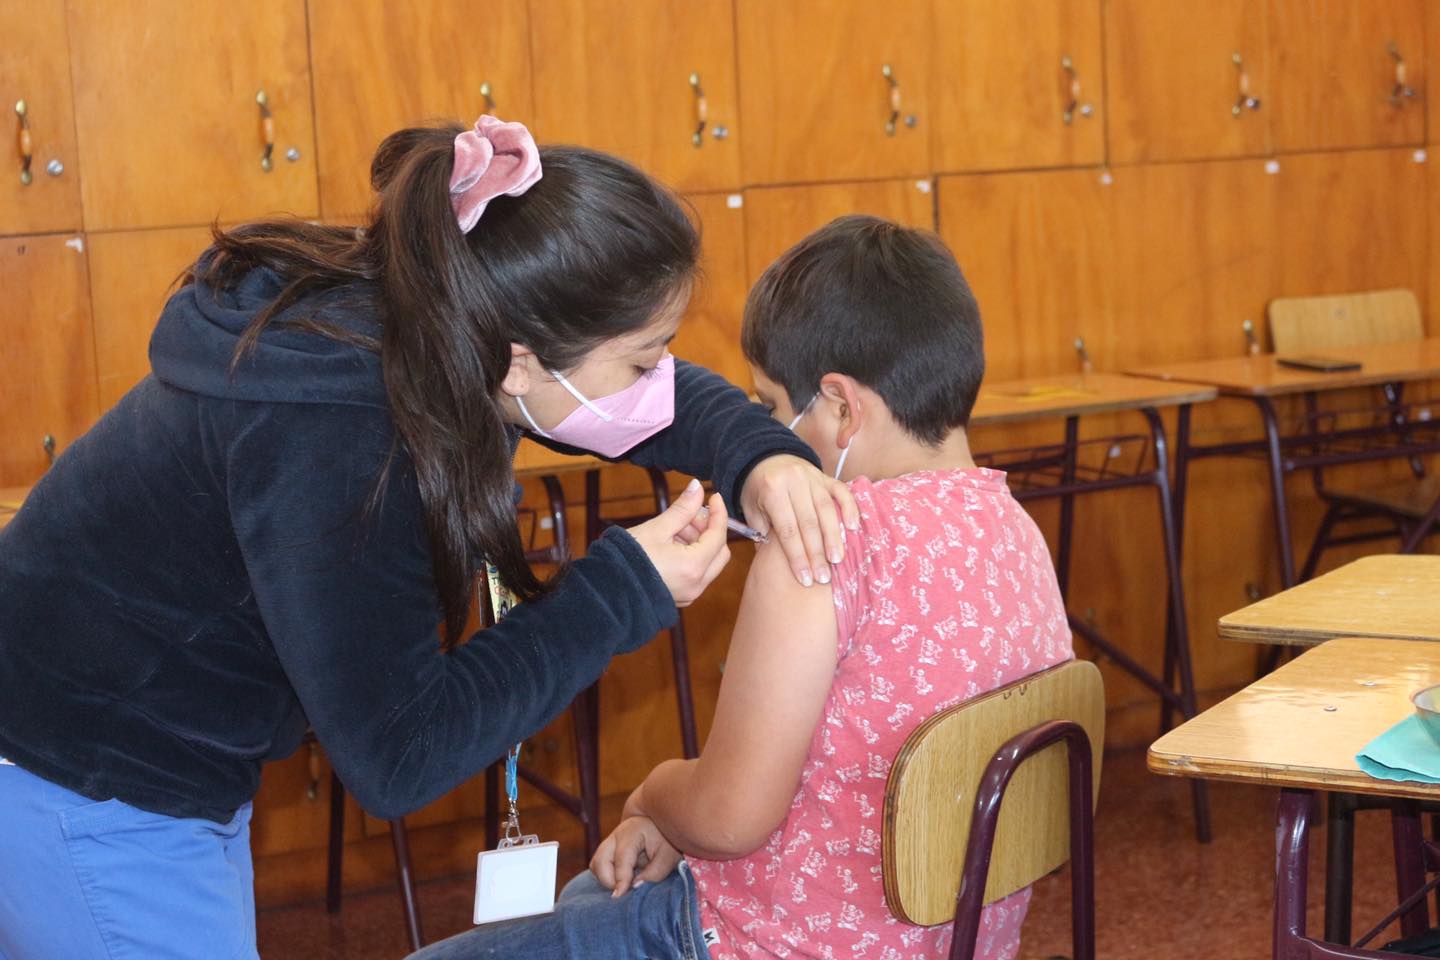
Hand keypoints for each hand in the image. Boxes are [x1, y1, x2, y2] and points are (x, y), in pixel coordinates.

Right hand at [590, 816, 681, 896]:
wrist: (665, 823)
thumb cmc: (668, 839)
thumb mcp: (668, 857)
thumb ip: (655, 873)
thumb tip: (635, 887)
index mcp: (632, 832)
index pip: (621, 859)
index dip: (620, 880)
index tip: (619, 896)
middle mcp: (616, 835)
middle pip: (600, 861)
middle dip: (609, 880)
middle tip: (625, 890)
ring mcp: (610, 841)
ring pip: (596, 864)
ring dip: (606, 879)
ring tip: (625, 885)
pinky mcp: (608, 849)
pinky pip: (598, 865)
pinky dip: (606, 876)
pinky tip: (621, 881)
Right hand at [627, 479, 731, 606]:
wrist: (607, 588)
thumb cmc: (627, 558)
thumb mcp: (656, 528)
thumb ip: (682, 509)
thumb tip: (697, 487)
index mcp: (693, 567)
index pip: (718, 535)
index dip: (719, 513)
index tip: (713, 497)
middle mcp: (697, 584)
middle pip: (719, 551)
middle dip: (709, 529)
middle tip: (689, 515)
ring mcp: (690, 594)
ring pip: (709, 562)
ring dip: (699, 542)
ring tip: (675, 528)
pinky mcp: (681, 596)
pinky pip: (697, 573)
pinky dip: (692, 556)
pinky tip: (672, 544)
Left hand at [740, 455, 859, 586]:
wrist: (767, 458)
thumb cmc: (758, 490)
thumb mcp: (752, 510)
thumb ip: (763, 533)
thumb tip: (776, 562)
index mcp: (772, 490)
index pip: (788, 529)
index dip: (797, 556)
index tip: (806, 579)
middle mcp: (794, 481)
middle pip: (809, 522)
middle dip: (817, 553)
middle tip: (823, 577)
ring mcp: (813, 477)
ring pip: (827, 509)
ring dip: (833, 537)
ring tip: (837, 560)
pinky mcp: (826, 476)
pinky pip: (842, 491)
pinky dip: (849, 509)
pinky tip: (853, 528)